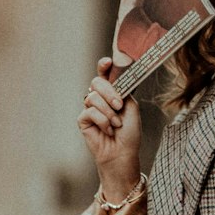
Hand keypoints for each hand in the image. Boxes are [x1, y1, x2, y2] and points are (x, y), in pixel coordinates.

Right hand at [77, 56, 140, 194]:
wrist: (123, 153)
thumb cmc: (129, 132)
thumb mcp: (131, 107)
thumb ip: (122, 90)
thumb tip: (113, 79)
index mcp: (112, 92)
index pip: (104, 74)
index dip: (104, 66)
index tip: (108, 62)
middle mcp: (100, 98)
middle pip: (96, 82)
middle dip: (109, 92)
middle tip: (119, 106)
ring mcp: (90, 108)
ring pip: (93, 97)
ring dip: (108, 112)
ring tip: (116, 124)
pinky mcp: (83, 120)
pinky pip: (90, 112)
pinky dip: (102, 121)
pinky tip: (108, 130)